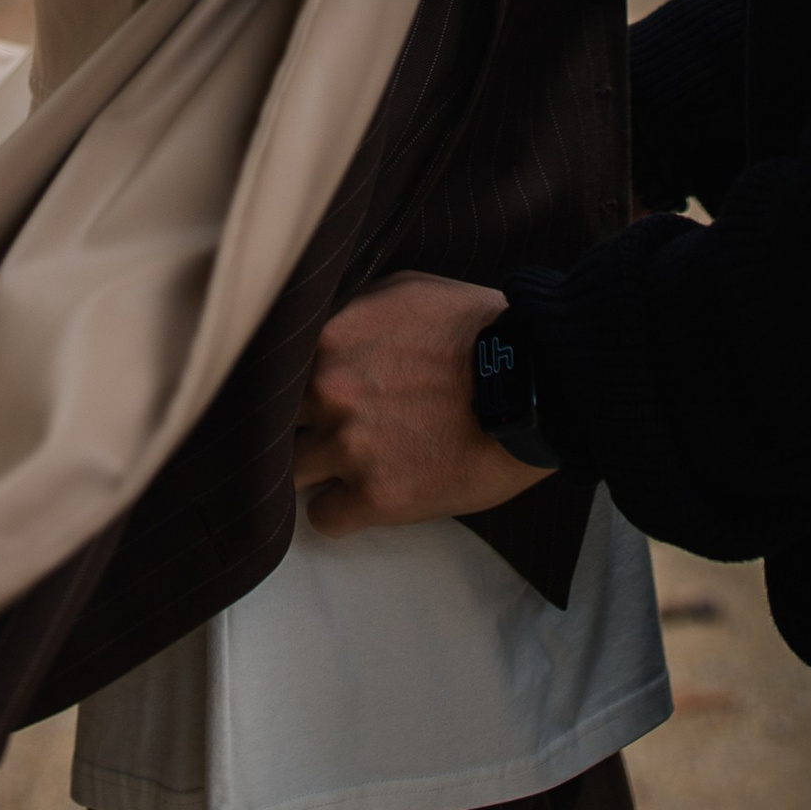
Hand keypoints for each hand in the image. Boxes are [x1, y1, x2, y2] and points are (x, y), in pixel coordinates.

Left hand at [294, 272, 549, 536]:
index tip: (303, 397)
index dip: (289, 388)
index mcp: (330, 340)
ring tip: (347, 467)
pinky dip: (339, 511)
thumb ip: (351, 312)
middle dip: (298, 429)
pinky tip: (360, 497)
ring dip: (317, 472)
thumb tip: (320, 333)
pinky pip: (325, 518)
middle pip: (276, 426)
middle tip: (327, 432)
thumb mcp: (405, 291)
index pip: (274, 375)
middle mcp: (328, 393)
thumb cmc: (477, 330)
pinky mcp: (378, 497)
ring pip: (291, 475)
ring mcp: (350, 448)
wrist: (535, 383)